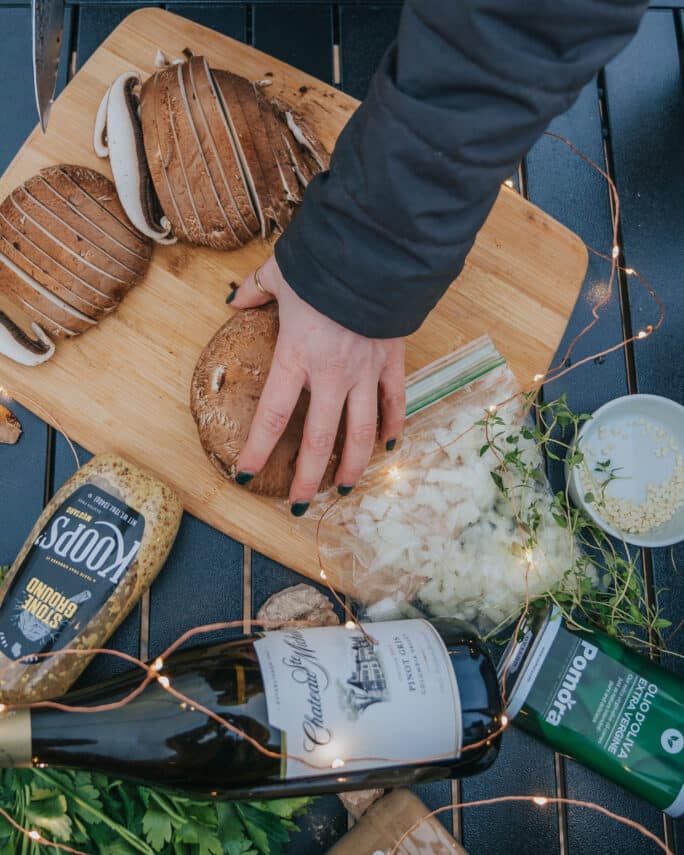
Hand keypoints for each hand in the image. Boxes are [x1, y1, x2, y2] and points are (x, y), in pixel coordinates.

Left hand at [231, 255, 405, 512]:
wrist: (376, 252)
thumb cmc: (324, 264)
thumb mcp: (280, 274)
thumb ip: (256, 291)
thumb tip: (236, 300)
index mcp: (297, 357)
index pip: (273, 416)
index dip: (258, 450)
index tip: (246, 475)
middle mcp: (331, 374)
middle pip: (318, 439)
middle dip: (307, 477)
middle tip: (299, 505)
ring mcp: (365, 372)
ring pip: (360, 432)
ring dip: (351, 465)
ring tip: (343, 489)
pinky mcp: (392, 362)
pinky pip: (394, 402)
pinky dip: (393, 425)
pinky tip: (388, 446)